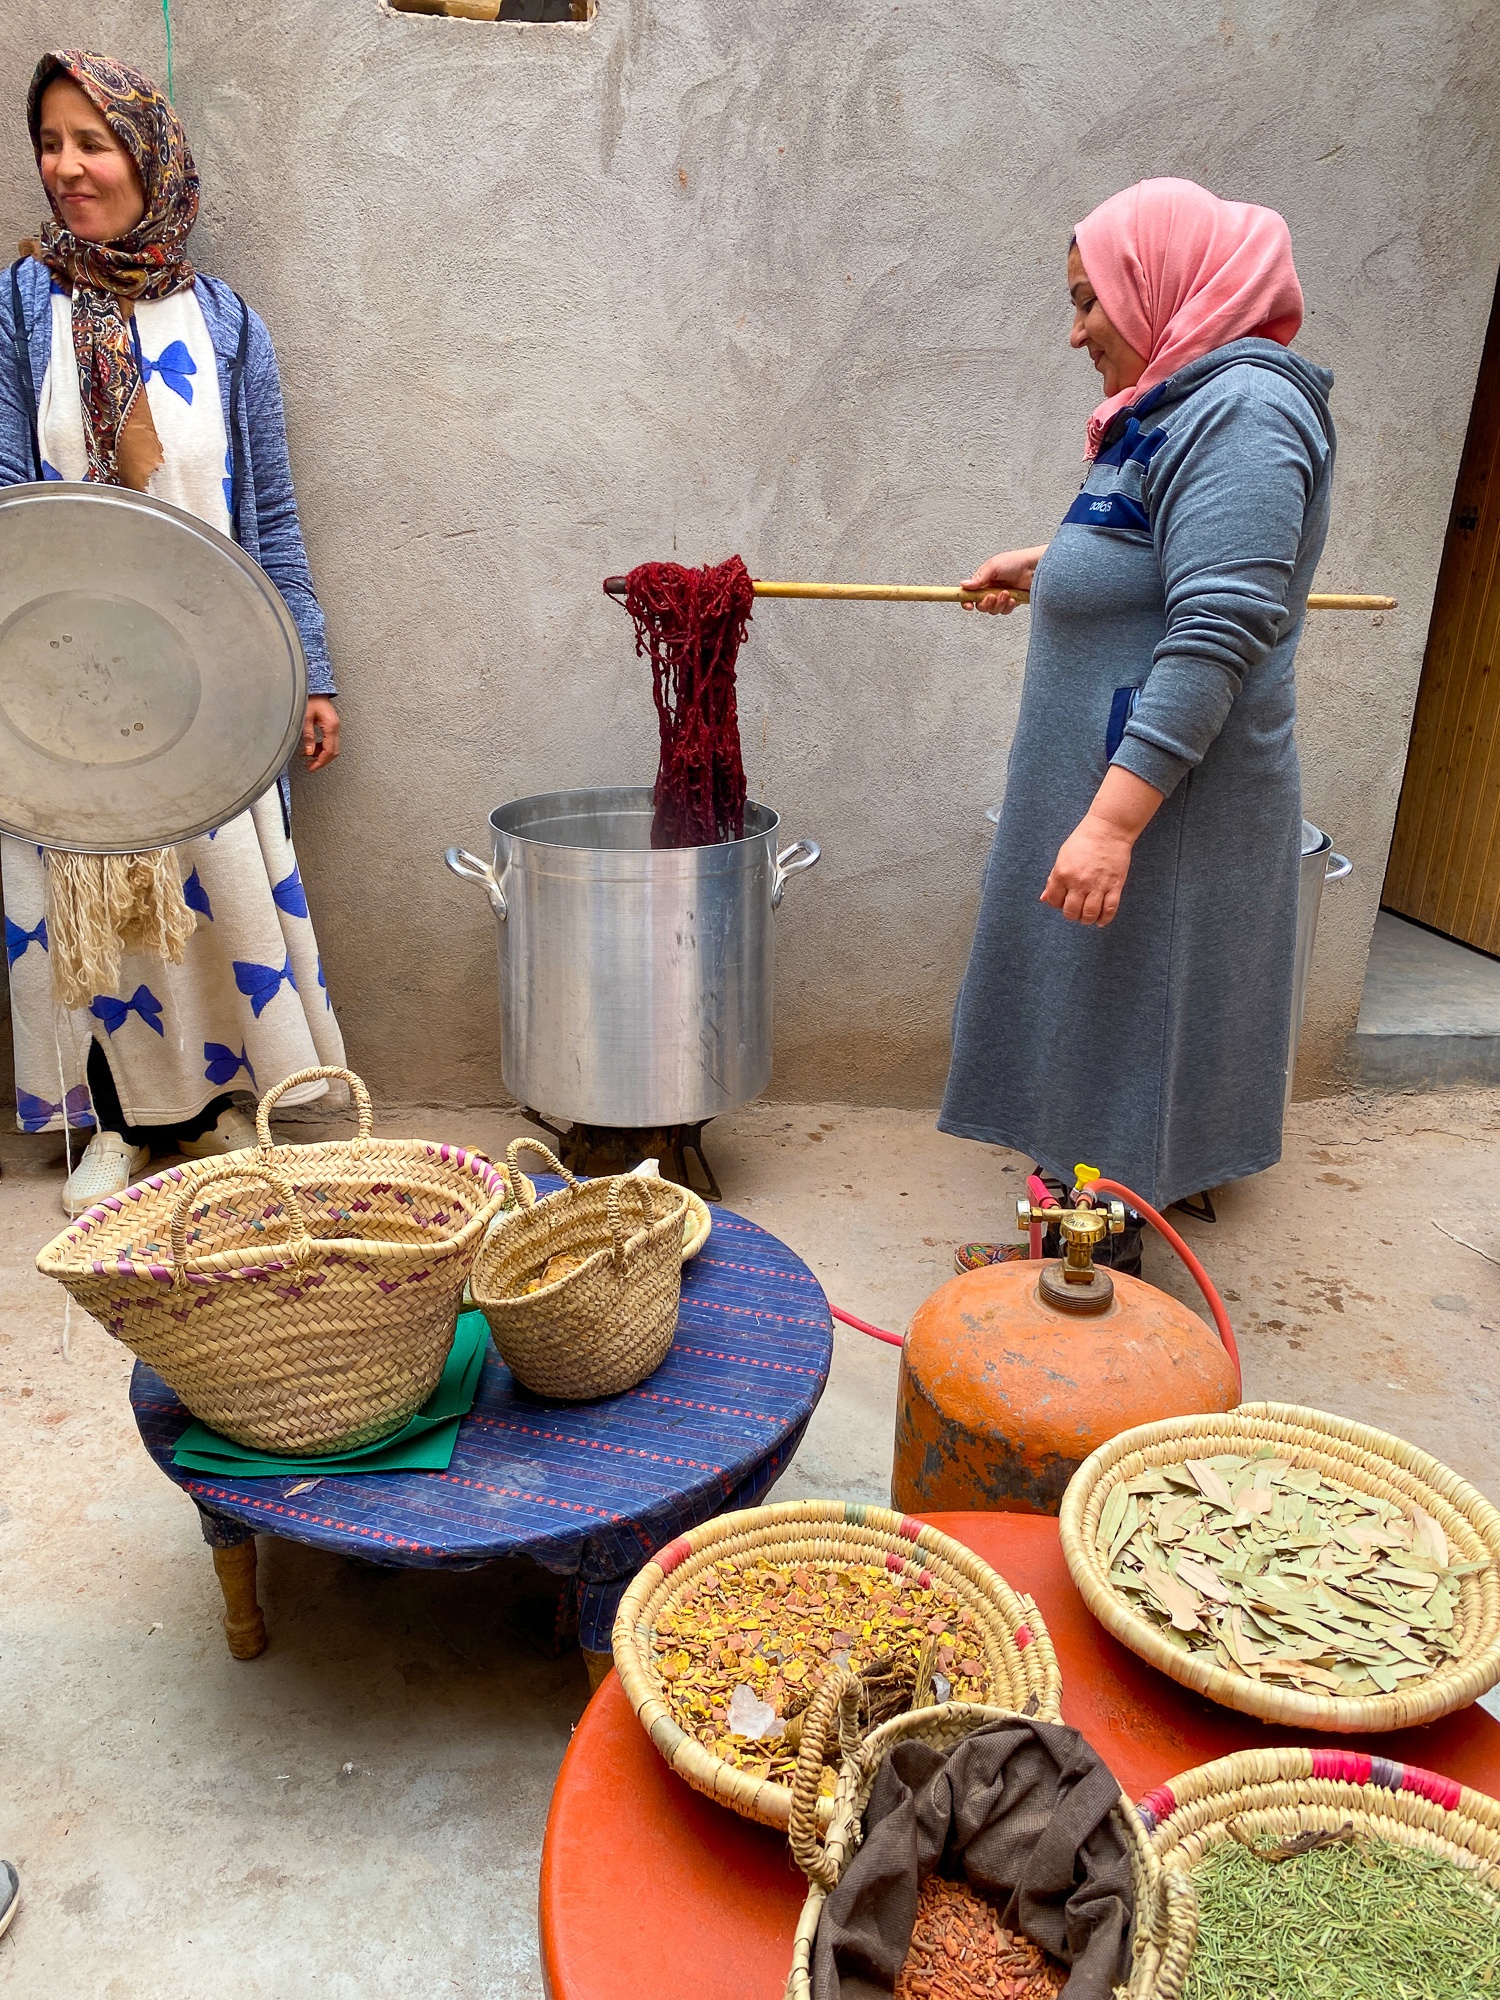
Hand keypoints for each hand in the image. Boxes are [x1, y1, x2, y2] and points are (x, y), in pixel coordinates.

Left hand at [302, 697, 339, 771]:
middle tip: (310, 766)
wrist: (316, 691)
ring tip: (308, 758)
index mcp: (331, 726)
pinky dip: (321, 748)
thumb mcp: (305, 718)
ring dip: (321, 755)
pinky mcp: (332, 727)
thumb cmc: (311, 700)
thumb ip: (308, 736)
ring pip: (332, 748)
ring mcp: (335, 728)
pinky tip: (312, 749)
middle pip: (333, 752)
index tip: (312, 767)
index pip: (329, 750)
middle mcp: (336, 728)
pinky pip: (330, 742)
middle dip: (322, 761)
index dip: (320, 761)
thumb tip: (309, 752)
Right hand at [961, 544, 1047, 614]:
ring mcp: (1002, 597)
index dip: (966, 601)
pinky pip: (1005, 611)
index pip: (970, 594)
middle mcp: (991, 589)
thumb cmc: (1016, 562)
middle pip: (981, 606)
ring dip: (999, 604)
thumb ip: (979, 577)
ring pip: (993, 610)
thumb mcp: (994, 566)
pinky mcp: (1012, 602)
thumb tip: (964, 584)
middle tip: (992, 596)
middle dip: (986, 603)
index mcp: (984, 580)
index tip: (968, 605)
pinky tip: (1013, 598)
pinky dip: (1008, 606)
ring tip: (1007, 593)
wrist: (1036, 567)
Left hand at [1041, 766, 1164, 925]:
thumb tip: (1044, 898)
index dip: (1056, 904)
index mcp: (1062, 874)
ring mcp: (1097, 885)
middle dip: (1072, 915)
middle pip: (1071, 912)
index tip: (1063, 901)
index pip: (1054, 901)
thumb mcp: (1062, 857)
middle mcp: (1078, 882)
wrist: (1108, 829)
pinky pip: (1110, 909)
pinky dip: (1105, 919)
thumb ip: (1053, 879)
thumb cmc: (1083, 841)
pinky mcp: (1114, 885)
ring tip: (1087, 916)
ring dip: (1087, 920)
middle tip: (1076, 911)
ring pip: (1090, 914)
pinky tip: (1100, 920)